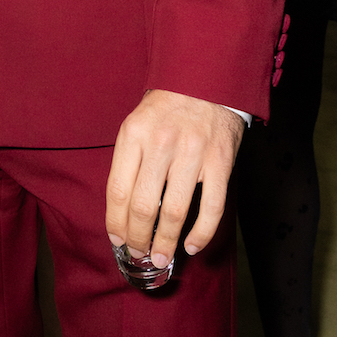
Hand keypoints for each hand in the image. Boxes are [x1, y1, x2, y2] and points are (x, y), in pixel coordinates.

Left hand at [105, 89, 243, 268]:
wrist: (206, 77)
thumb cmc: (166, 106)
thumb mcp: (137, 122)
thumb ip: (129, 159)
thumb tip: (122, 210)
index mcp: (134, 133)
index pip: (118, 189)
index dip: (116, 221)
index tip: (117, 239)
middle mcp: (160, 143)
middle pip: (144, 206)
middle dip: (138, 238)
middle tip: (138, 255)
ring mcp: (193, 153)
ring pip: (175, 211)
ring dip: (166, 242)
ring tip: (160, 259)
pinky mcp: (220, 161)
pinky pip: (212, 208)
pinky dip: (201, 233)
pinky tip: (191, 246)